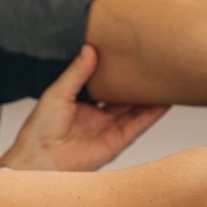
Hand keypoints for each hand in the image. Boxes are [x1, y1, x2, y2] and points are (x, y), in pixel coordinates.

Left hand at [0, 45, 168, 171]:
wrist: (41, 158)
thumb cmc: (40, 129)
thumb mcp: (58, 92)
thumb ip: (77, 73)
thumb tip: (89, 49)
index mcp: (81, 103)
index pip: (104, 85)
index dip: (117, 73)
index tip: (130, 57)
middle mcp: (97, 117)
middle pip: (124, 97)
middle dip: (137, 84)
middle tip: (153, 66)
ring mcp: (108, 129)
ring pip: (135, 110)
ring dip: (150, 98)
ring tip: (166, 81)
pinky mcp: (116, 142)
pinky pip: (138, 126)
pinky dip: (152, 114)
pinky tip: (165, 102)